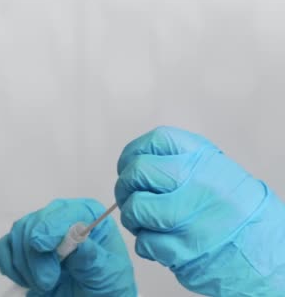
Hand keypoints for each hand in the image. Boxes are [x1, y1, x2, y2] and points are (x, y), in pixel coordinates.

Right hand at [0, 198, 136, 295]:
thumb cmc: (106, 284)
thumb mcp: (107, 274)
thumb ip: (91, 258)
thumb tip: (78, 240)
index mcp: (87, 216)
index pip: (64, 212)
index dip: (49, 227)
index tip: (40, 246)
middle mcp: (60, 217)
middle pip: (34, 224)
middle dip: (36, 257)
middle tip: (47, 282)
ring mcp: (39, 230)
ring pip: (16, 236)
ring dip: (24, 265)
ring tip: (44, 285)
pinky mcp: (22, 246)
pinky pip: (3, 248)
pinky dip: (9, 265)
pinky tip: (26, 279)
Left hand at [115, 126, 284, 294]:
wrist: (267, 252)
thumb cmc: (233, 209)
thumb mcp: (214, 170)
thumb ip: (178, 161)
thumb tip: (133, 164)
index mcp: (205, 159)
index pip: (156, 140)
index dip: (132, 153)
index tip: (128, 166)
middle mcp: (199, 182)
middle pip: (138, 172)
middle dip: (124, 187)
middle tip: (129, 198)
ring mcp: (192, 216)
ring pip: (136, 208)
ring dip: (131, 218)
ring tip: (142, 222)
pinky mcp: (185, 248)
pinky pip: (145, 241)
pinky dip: (145, 244)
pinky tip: (158, 242)